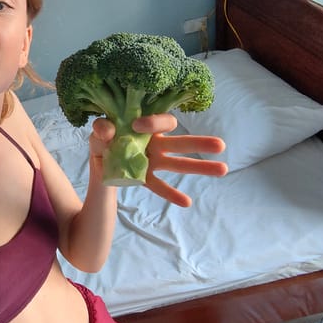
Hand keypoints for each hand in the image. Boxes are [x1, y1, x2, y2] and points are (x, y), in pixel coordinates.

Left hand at [91, 114, 227, 207]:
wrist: (98, 158)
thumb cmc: (104, 139)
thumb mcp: (99, 132)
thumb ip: (102, 129)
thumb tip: (108, 129)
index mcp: (146, 126)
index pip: (160, 121)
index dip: (153, 122)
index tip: (138, 125)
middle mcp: (154, 142)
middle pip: (180, 142)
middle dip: (199, 143)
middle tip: (220, 145)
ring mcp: (153, 160)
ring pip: (179, 163)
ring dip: (199, 167)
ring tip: (223, 169)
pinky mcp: (146, 177)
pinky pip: (160, 185)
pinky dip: (172, 193)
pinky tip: (187, 202)